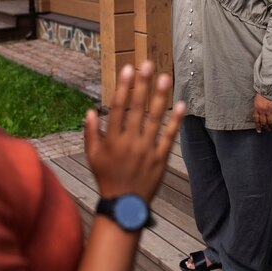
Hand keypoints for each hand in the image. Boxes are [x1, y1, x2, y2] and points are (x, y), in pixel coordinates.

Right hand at [84, 61, 185, 201]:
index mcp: (112, 139)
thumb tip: (90, 111)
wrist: (124, 205)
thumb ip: (91, 133)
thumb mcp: (92, 156)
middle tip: (149, 64)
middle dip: (143, 84)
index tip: (128, 69)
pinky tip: (181, 105)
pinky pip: (169, 137)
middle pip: (138, 108)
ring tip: (166, 78)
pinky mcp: (161, 158)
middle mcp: (129, 142)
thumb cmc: (106, 177)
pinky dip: (176, 121)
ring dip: (161, 97)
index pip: (118, 107)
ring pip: (155, 119)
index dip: (123, 87)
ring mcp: (147, 150)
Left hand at [253, 93, 271, 133]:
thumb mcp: (256, 101)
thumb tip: (258, 116)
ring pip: (271, 122)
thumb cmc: (262, 94)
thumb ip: (257, 109)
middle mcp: (262, 111)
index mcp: (257, 109)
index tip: (259, 131)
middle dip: (266, 128)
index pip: (257, 120)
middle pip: (264, 122)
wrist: (268, 88)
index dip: (258, 126)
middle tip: (268, 130)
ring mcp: (269, 110)